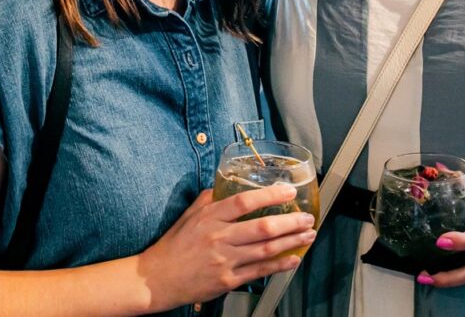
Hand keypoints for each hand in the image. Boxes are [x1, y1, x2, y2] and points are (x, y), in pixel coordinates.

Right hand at [138, 185, 316, 310]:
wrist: (157, 279)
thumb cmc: (173, 245)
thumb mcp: (189, 215)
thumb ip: (209, 198)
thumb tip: (226, 184)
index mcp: (210, 218)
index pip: (244, 202)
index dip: (269, 195)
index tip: (288, 191)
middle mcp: (219, 238)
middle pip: (262, 227)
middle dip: (290, 222)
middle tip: (308, 217)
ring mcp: (224, 261)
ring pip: (265, 250)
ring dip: (291, 241)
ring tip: (307, 234)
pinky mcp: (227, 280)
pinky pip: (259, 272)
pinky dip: (279, 265)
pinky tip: (293, 258)